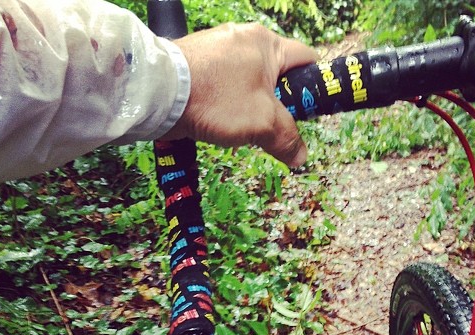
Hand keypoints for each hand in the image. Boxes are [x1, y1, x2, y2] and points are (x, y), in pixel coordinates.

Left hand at [165, 23, 316, 166]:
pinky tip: (221, 122)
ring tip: (244, 129)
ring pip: (249, 82)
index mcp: (267, 43)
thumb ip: (287, 139)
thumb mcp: (263, 123)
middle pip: (276, 74)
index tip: (309, 112)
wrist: (160, 95)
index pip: (307, 59)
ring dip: (252, 107)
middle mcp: (243, 39)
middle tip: (273, 128)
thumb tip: (300, 157)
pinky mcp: (198, 64)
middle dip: (278, 103)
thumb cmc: (217, 100)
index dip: (314, 87)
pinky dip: (228, 104)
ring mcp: (218, 49)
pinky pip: (225, 86)